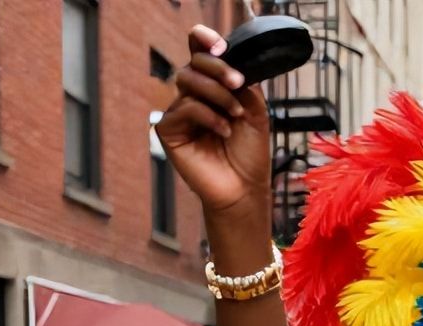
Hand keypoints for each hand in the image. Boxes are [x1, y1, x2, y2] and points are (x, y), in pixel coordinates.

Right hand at [156, 19, 272, 217]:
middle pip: (194, 63)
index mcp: (212, 87)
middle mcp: (192, 96)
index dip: (203, 40)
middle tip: (238, 82)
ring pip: (188, 81)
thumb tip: (229, 59)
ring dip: (217, 93)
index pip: (200, 54)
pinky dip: (207, 115)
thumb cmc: (249, 152)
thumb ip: (242, 82)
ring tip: (236, 114)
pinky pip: (183, 108)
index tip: (218, 45)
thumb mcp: (254, 110)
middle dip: (218, 68)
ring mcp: (178, 113)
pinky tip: (224, 131)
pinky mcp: (168, 131)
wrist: (245, 188)